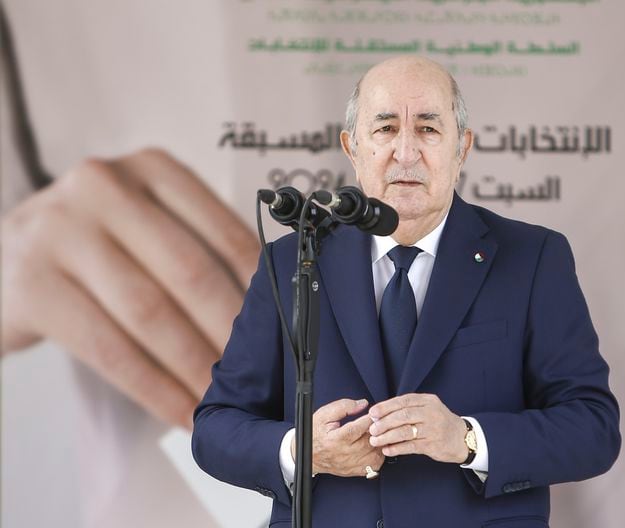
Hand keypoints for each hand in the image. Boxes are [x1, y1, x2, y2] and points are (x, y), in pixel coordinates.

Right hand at [1, 148, 259, 428]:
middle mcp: (104, 186)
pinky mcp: (31, 284)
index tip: (284, 329)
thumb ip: (198, 246)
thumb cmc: (97, 246)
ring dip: (195, 366)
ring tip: (224, 398)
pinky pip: (109, 348)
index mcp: (152, 168)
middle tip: (260, 374)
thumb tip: (269, 310)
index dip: (259, 289)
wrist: (3, 259)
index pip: (224, 232)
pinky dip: (153, 388)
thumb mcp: (146, 223)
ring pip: (150, 312)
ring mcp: (61, 230)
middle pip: (190, 272)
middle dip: (230, 333)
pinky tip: (180, 410)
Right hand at [291, 398, 383, 476]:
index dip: (370, 418)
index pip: (359, 427)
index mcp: (336, 438)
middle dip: (378, 430)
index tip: (375, 413)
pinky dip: (379, 454)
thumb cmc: (315, 434)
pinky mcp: (355, 471)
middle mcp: (345, 453)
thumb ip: (343, 406)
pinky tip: (374, 446)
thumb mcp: (324, 415)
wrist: (307, 455)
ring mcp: (351, 464)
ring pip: (375, 453)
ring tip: (378, 433)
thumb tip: (362, 404)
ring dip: (380, 442)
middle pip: (370, 441)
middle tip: (380, 422)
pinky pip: (375, 464)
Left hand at [368, 393, 467, 463]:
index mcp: (428, 401)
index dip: (386, 407)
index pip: (403, 401)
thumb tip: (381, 413)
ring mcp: (433, 429)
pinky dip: (397, 448)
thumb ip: (409, 408)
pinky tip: (387, 450)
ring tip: (375, 440)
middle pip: (403, 416)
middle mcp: (431, 413)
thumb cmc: (439, 422)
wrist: (462, 438)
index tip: (372, 413)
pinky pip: (411, 446)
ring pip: (405, 431)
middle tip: (372, 429)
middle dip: (384, 422)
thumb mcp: (428, 408)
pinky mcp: (433, 444)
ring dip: (387, 436)